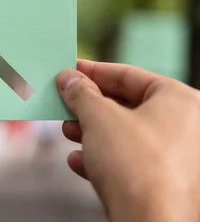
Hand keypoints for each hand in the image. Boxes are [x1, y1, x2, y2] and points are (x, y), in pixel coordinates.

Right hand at [57, 60, 199, 221]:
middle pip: (127, 105)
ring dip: (92, 133)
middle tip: (65, 104)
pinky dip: (104, 158)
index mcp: (181, 100)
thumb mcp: (99, 118)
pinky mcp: (166, 183)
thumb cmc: (136, 167)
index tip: (70, 70)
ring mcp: (179, 157)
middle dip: (89, 106)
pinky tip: (79, 161)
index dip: (93, 71)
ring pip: (127, 134)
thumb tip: (68, 79)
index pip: (129, 75)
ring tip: (68, 132)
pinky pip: (131, 161)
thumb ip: (81, 93)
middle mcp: (187, 126)